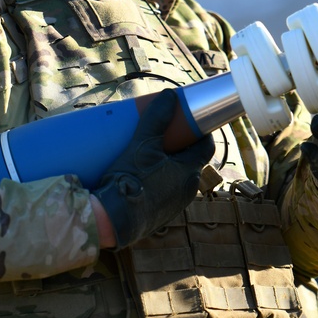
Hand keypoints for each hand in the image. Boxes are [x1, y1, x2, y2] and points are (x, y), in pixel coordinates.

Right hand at [92, 89, 214, 249]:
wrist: (112, 222)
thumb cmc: (131, 181)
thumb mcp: (142, 145)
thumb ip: (156, 120)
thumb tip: (170, 95)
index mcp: (189, 172)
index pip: (205, 146)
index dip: (200, 131)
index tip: (189, 120)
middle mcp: (187, 190)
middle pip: (189, 160)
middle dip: (179, 145)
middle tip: (161, 132)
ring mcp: (174, 205)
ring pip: (176, 177)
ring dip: (167, 164)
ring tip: (146, 152)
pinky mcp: (160, 214)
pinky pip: (164, 191)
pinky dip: (157, 180)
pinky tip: (139, 175)